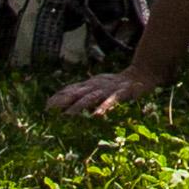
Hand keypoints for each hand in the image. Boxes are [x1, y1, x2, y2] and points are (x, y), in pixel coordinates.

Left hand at [48, 67, 166, 117]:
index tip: (45, 107)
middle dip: (63, 101)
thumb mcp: (98, 86)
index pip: (71, 90)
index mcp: (90, 85)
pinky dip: (104, 107)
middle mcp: (97, 85)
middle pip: (77, 93)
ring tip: (68, 115)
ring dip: (79, 106)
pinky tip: (97, 115)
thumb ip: (82, 92)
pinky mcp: (122, 93)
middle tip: (49, 111)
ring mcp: (109, 89)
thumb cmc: (118, 84)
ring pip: (91, 97)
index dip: (58, 97)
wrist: (143, 73)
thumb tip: (60, 100)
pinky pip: (111, 101)